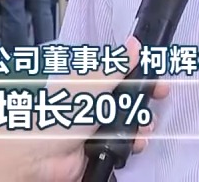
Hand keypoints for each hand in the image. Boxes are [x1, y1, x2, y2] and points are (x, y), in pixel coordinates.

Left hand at [25, 37, 169, 181]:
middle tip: (156, 101)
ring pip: (130, 123)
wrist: (40, 155)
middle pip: (129, 99)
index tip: (158, 78)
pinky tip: (134, 144)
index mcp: (89, 83)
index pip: (121, 74)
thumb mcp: (91, 85)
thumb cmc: (57, 114)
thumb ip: (116, 66)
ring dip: (141, 124)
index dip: (142, 75)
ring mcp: (97, 127)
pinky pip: (124, 144)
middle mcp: (94, 103)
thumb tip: (134, 43)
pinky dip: (132, 144)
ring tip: (143, 126)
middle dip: (145, 101)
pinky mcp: (100, 149)